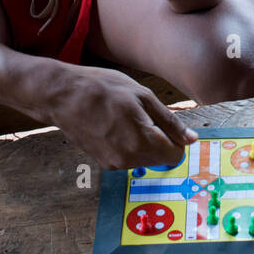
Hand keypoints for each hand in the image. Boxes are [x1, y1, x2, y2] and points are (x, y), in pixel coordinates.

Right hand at [27, 63, 197, 169]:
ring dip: (145, 142)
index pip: (176, 155)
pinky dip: (130, 145)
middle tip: (145, 116)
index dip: (176, 139)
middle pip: (161, 159)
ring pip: (145, 158)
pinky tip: (116, 126)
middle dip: (161, 141)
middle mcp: (129, 159)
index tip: (167, 123)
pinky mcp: (103, 162)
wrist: (62, 96)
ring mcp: (114, 163)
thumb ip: (170, 122)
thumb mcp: (143, 97)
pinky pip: (128, 157)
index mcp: (142, 142)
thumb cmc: (102, 89)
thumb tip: (191, 139)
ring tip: (127, 118)